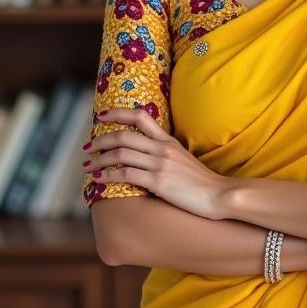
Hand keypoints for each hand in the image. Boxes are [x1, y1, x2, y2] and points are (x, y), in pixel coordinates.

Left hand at [83, 107, 228, 219]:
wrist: (219, 195)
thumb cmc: (202, 182)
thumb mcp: (183, 159)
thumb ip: (165, 153)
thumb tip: (144, 156)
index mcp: (168, 140)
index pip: (140, 116)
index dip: (117, 113)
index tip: (100, 116)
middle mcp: (162, 148)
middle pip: (124, 135)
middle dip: (100, 140)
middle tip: (87, 147)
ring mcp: (160, 164)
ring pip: (121, 154)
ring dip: (99, 159)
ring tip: (87, 165)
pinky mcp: (158, 182)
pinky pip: (125, 175)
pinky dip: (107, 176)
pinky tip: (98, 179)